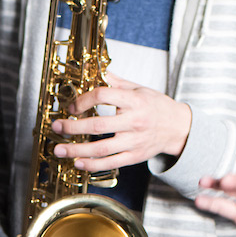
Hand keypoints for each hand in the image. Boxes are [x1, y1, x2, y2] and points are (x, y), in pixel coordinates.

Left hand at [51, 72, 191, 172]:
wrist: (179, 128)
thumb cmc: (157, 106)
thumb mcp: (139, 89)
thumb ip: (116, 83)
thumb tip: (97, 71)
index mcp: (134, 100)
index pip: (103, 96)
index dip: (83, 100)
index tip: (72, 106)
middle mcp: (134, 121)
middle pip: (98, 125)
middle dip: (73, 127)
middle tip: (56, 127)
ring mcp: (134, 141)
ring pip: (101, 149)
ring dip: (77, 150)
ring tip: (59, 149)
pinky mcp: (134, 156)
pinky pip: (110, 163)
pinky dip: (92, 165)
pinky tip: (78, 162)